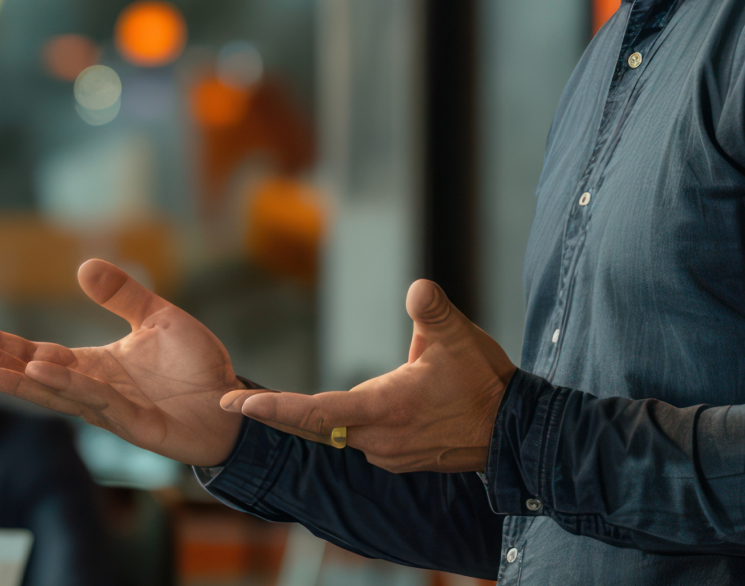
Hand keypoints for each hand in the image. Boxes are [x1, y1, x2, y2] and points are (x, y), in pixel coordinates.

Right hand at [0, 259, 244, 466]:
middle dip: (0, 364)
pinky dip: (72, 388)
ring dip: (26, 382)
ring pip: (61, 394)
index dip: (4, 347)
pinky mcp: (137, 425)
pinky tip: (46, 373)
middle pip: (38, 376)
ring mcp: (113, 410)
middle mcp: (95, 389)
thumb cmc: (195, 368)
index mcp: (94, 365)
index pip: (38, 354)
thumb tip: (83, 265)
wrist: (233, 406)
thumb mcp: (158, 318)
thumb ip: (124, 294)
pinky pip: (101, 404)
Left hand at [220, 279, 516, 471]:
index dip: (274, 408)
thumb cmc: (483, 382)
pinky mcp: (398, 457)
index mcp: (385, 408)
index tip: (238, 404)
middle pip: (313, 426)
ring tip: (267, 405)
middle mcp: (379, 439)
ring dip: (305, 420)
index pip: (316, 411)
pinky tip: (323, 415)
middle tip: (232, 403)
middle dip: (274, 413)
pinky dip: (333, 426)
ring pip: (334, 435)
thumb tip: (417, 288)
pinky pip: (356, 441)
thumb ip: (432, 311)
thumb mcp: (458, 338)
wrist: (513, 431)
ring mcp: (388, 453)